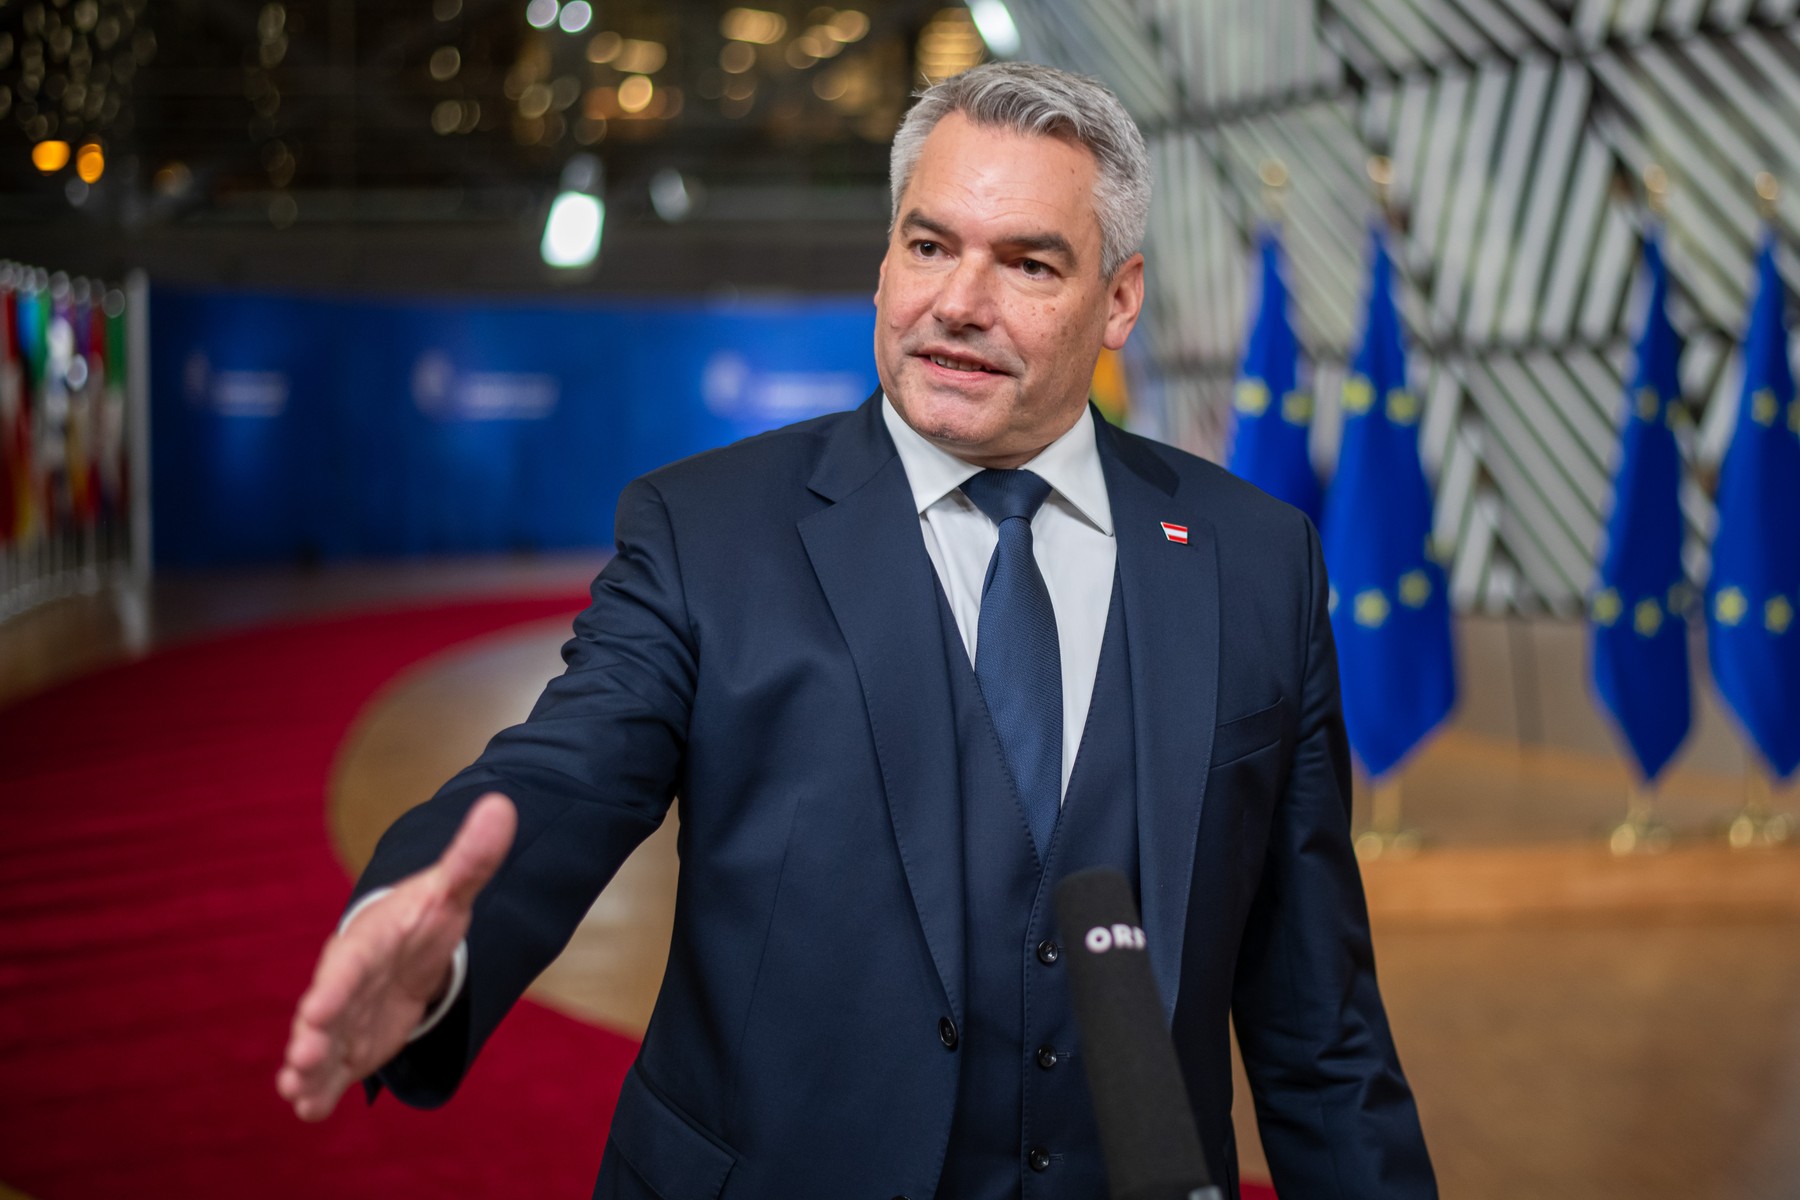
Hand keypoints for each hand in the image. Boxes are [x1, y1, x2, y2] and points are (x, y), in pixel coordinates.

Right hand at [276, 792, 516, 1120]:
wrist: (408, 943)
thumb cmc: (423, 917)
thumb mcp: (450, 890)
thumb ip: (472, 858)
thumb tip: (503, 806)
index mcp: (366, 943)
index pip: (347, 965)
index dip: (333, 988)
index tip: (317, 1009)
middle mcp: (345, 983)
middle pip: (325, 1010)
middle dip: (311, 1036)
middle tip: (299, 1062)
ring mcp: (344, 1017)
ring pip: (320, 1045)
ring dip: (307, 1069)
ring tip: (296, 1093)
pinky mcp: (350, 1044)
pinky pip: (331, 1069)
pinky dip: (319, 1089)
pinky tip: (309, 1110)